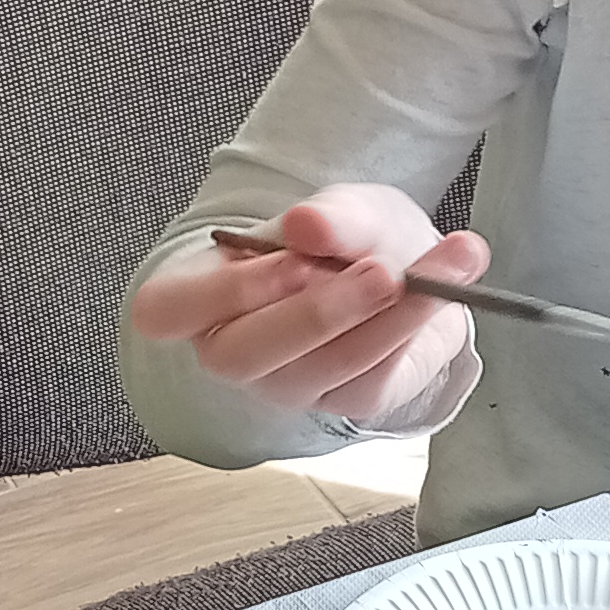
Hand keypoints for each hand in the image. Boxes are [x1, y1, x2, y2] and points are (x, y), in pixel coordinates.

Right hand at [128, 185, 487, 425]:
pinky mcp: (343, 403)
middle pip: (243, 355)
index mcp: (200, 294)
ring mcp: (285, 385)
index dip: (219, 292)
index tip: (291, 257)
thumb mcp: (344, 207)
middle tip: (383, 271)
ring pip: (319, 370)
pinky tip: (444, 293)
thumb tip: (308, 224)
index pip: (164, 311)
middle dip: (316, 313)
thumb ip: (331, 215)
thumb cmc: (344, 237)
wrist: (403, 266)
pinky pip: (371, 381)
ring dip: (386, 320)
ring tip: (438, 269)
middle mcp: (231, 348)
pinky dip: (411, 333)